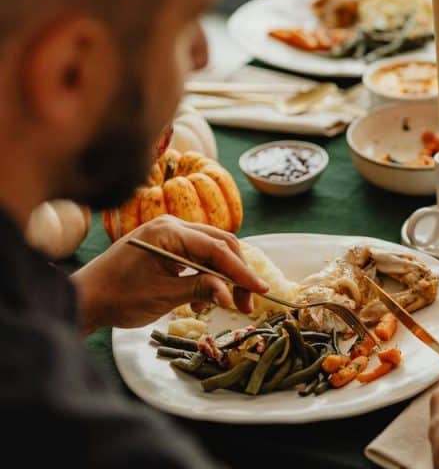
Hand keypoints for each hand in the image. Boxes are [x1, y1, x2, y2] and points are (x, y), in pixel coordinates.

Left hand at [71, 215, 267, 333]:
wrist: (85, 298)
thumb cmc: (118, 297)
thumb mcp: (163, 296)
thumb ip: (201, 289)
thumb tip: (231, 294)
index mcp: (169, 232)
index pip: (217, 249)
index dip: (242, 271)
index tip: (260, 290)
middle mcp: (172, 227)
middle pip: (220, 244)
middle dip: (237, 273)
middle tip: (247, 302)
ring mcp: (169, 235)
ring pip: (212, 251)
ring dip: (223, 277)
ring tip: (227, 304)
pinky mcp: (167, 247)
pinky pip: (198, 257)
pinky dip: (207, 277)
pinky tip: (204, 299)